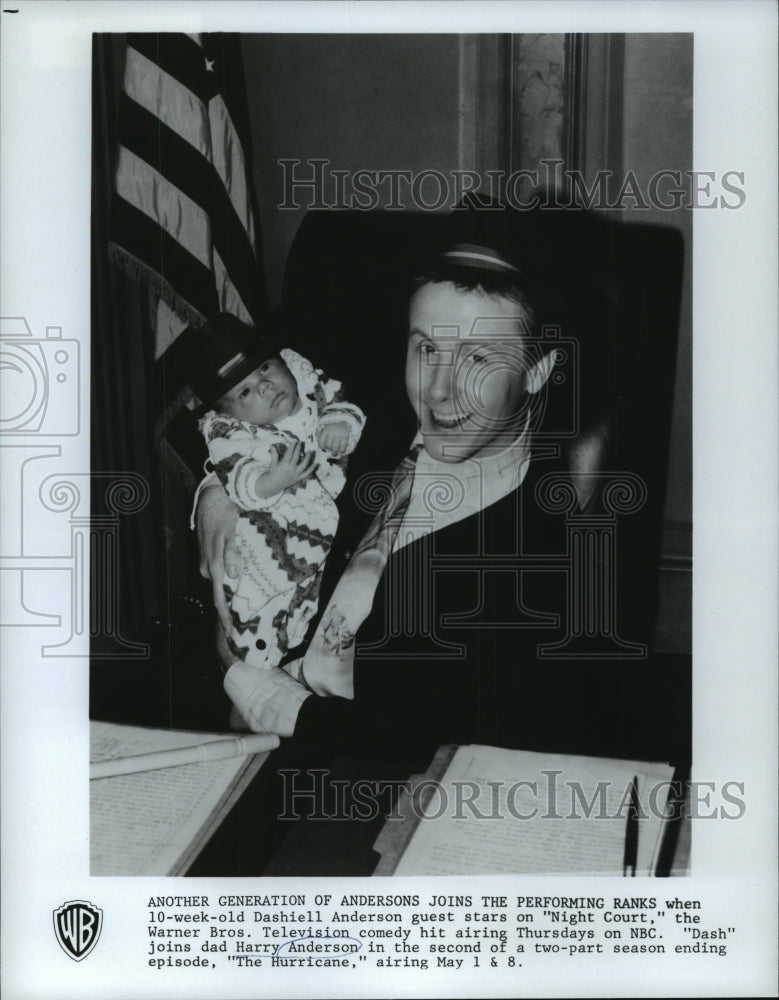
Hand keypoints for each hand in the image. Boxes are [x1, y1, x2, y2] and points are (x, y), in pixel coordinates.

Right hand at [196, 484, 240, 635]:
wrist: (211, 498)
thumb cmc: (224, 514)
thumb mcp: (230, 532)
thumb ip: (231, 553)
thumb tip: (232, 575)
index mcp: (214, 566)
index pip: (219, 599)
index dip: (226, 618)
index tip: (232, 635)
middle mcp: (208, 569)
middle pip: (221, 595)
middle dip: (232, 610)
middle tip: (245, 627)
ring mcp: (207, 563)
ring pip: (222, 584)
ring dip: (233, 593)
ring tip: (247, 608)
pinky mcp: (210, 558)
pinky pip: (221, 574)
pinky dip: (230, 581)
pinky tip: (239, 583)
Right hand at [265, 440, 315, 491]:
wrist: (274, 485)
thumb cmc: (273, 473)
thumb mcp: (273, 463)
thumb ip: (274, 454)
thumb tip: (272, 445)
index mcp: (284, 464)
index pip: (289, 453)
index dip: (292, 446)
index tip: (295, 440)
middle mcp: (291, 469)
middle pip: (296, 457)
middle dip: (299, 449)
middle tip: (301, 442)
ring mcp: (296, 474)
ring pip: (304, 465)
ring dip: (308, 457)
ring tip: (310, 451)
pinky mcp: (299, 478)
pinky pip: (307, 473)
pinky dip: (312, 469)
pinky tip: (316, 464)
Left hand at [317, 421, 350, 456]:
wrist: (346, 421)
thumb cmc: (335, 428)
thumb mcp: (328, 429)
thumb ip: (324, 437)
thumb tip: (323, 449)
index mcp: (326, 430)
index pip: (321, 441)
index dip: (322, 447)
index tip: (323, 448)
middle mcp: (332, 432)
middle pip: (328, 445)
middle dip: (329, 449)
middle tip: (330, 450)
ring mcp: (339, 434)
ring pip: (335, 447)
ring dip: (334, 453)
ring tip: (334, 454)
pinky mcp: (346, 437)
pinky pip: (343, 447)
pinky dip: (341, 450)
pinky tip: (341, 451)